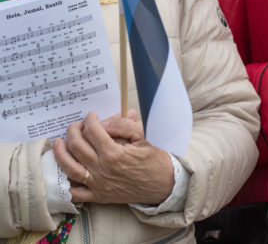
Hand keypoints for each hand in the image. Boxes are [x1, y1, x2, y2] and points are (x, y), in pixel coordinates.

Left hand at [53, 111, 174, 204]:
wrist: (164, 184)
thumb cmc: (156, 159)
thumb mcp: (145, 136)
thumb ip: (124, 126)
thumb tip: (105, 123)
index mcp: (114, 153)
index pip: (93, 131)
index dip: (90, 119)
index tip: (92, 116)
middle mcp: (102, 169)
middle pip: (77, 146)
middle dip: (73, 131)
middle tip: (77, 125)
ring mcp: (98, 184)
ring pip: (69, 167)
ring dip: (60, 153)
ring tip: (59, 142)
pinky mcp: (99, 196)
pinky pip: (75, 193)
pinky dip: (66, 183)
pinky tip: (64, 170)